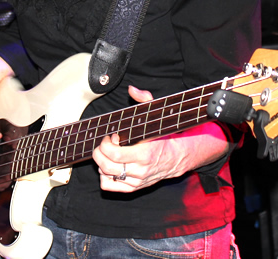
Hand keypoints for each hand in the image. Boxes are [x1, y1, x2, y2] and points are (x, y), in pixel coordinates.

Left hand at [93, 85, 229, 192]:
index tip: (112, 136)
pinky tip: (111, 166)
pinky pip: (109, 186)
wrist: (177, 157)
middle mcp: (140, 170)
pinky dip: (105, 176)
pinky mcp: (134, 187)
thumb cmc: (164, 137)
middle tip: (107, 144)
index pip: (114, 154)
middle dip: (100, 152)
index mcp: (144, 153)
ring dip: (102, 163)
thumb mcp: (156, 116)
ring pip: (105, 175)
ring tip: (110, 154)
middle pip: (106, 166)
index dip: (106, 144)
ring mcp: (137, 180)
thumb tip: (132, 89)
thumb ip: (144, 101)